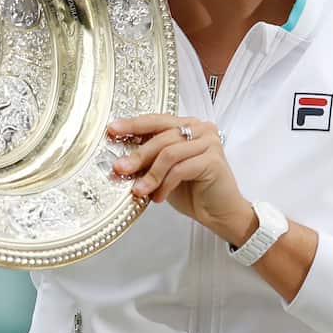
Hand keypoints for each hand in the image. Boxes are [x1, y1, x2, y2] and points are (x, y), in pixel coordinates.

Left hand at [108, 115, 255, 245]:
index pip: (157, 120)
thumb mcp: (164, 172)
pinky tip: (158, 197)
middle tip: (120, 168)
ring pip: (169, 152)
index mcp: (188, 125)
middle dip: (138, 154)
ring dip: (151, 174)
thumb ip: (149, 160)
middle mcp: (201, 128)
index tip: (113, 130)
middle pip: (161, 136)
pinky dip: (165, 184)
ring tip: (139, 191)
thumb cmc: (193, 191)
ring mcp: (210, 142)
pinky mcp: (213, 160)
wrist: (219, 212)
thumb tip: (120, 158)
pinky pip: (181, 168)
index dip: (133, 124)